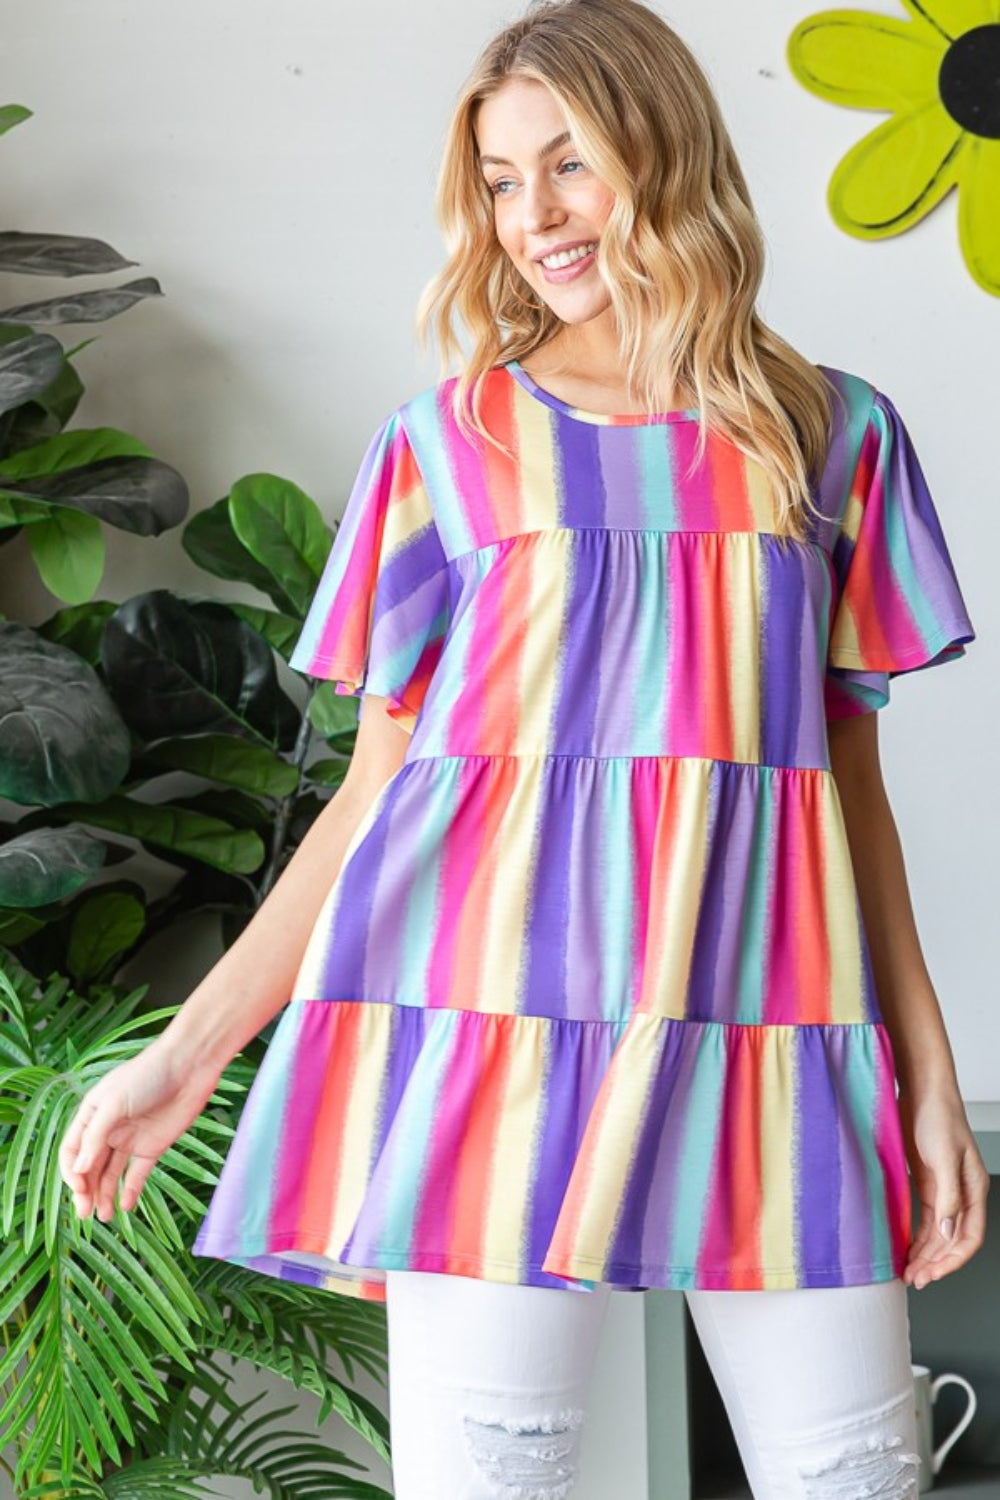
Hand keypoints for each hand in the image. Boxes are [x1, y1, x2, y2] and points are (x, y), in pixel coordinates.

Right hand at [58, 1040, 222, 1223]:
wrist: (190, 1065)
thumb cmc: (148, 1075)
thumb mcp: (114, 1103)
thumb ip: (96, 1137)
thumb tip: (78, 1170)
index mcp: (92, 1115)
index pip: (72, 1150)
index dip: (71, 1171)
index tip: (79, 1189)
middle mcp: (108, 1129)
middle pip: (89, 1166)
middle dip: (86, 1191)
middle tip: (85, 1214)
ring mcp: (131, 1139)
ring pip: (111, 1174)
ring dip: (105, 1194)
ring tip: (105, 1216)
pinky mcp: (153, 1146)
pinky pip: (138, 1173)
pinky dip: (131, 1190)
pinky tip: (126, 1206)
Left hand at [898, 1087, 989, 1289]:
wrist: (921, 1090)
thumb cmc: (938, 1117)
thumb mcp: (944, 1158)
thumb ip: (947, 1197)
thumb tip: (949, 1234)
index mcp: (973, 1189)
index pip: (969, 1237)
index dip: (952, 1260)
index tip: (932, 1275)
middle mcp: (960, 1193)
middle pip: (952, 1240)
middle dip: (935, 1262)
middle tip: (914, 1279)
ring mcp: (943, 1188)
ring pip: (938, 1232)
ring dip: (925, 1253)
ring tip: (909, 1272)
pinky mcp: (926, 1182)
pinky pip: (925, 1219)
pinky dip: (917, 1236)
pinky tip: (906, 1248)